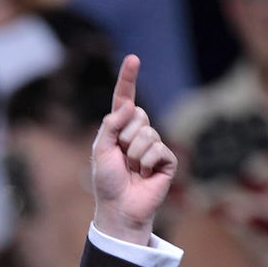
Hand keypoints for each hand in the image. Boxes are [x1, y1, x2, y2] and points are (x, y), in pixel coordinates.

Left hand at [92, 55, 175, 244]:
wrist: (120, 207)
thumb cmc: (107, 181)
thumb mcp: (100, 150)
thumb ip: (110, 125)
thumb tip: (129, 106)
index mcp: (120, 128)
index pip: (125, 98)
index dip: (128, 79)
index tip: (133, 58)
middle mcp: (138, 132)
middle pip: (138, 115)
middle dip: (125, 137)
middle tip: (122, 158)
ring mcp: (154, 145)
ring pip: (147, 134)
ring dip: (134, 155)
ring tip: (132, 170)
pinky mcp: (167, 159)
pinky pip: (158, 149)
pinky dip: (146, 164)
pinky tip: (145, 176)